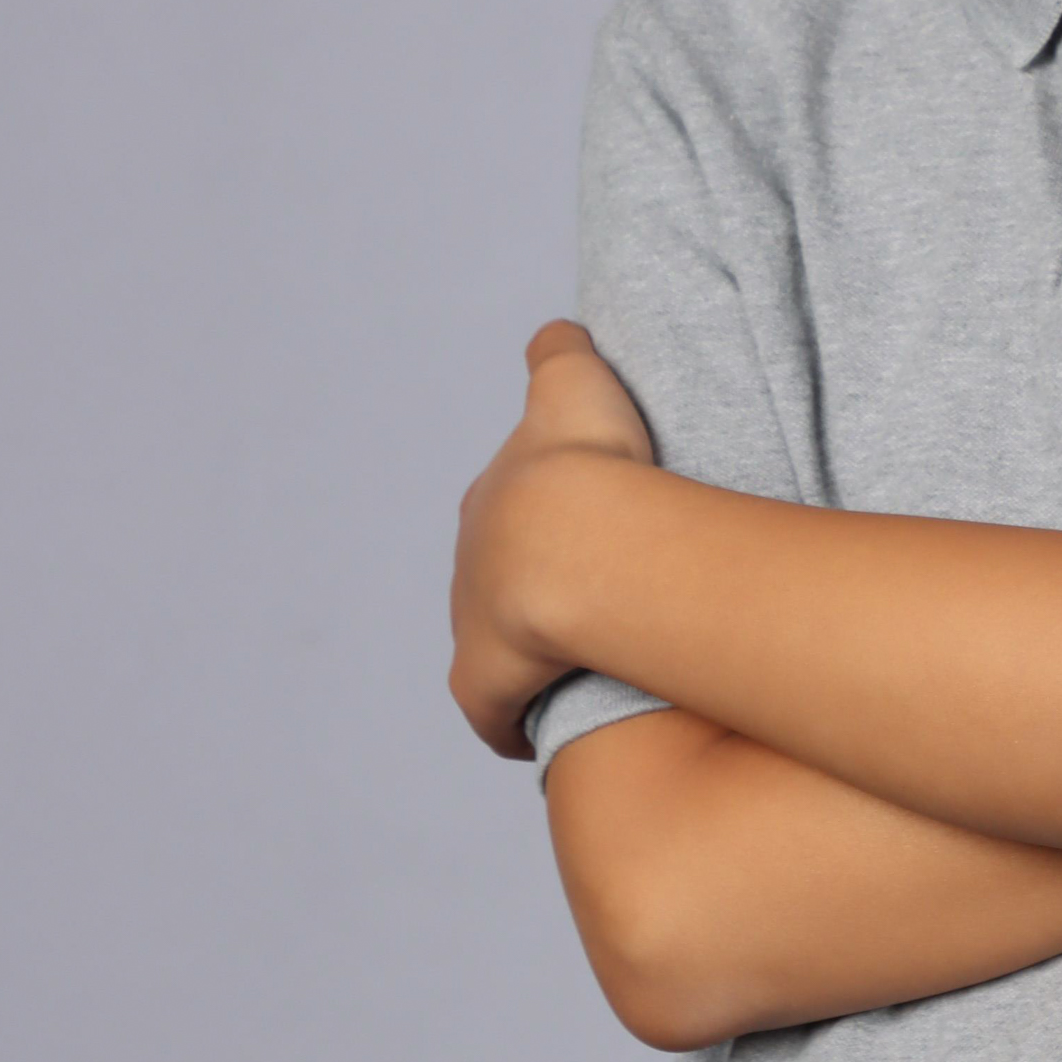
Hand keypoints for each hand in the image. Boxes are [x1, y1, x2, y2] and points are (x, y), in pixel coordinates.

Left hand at [449, 322, 655, 759]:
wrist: (573, 538)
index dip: (545, 521)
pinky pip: (494, 713)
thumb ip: (559, 349)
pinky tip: (540, 727)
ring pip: (496, 642)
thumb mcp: (573, 381)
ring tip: (584, 659)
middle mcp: (469, 563)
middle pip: (496, 578)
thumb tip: (555, 333)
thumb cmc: (584, 460)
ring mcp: (471, 626)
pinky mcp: (483, 684)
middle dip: (530, 588)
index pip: (509, 511)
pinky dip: (510, 720)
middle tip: (593, 597)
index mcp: (490, 499)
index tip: (585, 530)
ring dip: (529, 652)